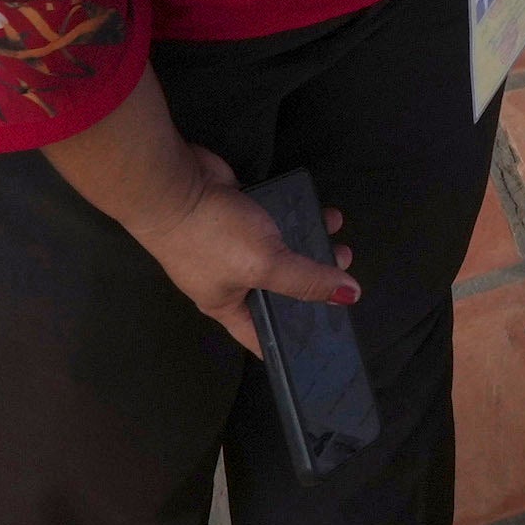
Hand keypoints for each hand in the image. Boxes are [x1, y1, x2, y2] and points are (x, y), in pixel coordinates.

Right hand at [124, 141, 354, 353]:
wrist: (174, 183)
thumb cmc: (211, 237)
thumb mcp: (264, 264)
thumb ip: (306, 280)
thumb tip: (350, 296)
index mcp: (227, 304)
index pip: (263, 335)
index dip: (292, 341)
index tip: (327, 338)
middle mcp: (231, 278)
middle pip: (280, 287)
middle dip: (312, 278)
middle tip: (344, 264)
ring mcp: (234, 244)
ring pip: (281, 249)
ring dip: (310, 241)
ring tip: (336, 231)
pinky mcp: (240, 213)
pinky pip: (276, 219)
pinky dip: (298, 215)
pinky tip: (319, 208)